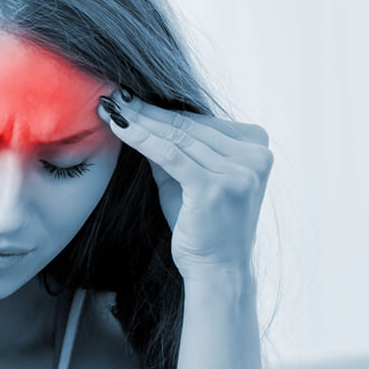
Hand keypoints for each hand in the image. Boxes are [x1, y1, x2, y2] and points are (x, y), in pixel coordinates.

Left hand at [96, 89, 272, 278]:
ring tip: (112, 109)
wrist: (218, 271)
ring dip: (140, 121)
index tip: (131, 98)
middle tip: (115, 97)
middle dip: (148, 111)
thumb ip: (175, 148)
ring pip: (178, 137)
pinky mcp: (216, 186)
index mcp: (257, 147)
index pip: (201, 122)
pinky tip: (119, 127)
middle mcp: (254, 156)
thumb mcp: (189, 179)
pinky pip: (170, 154)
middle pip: (189, 127)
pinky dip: (141, 138)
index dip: (163, 110)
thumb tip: (139, 116)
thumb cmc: (203, 227)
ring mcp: (239, 171)